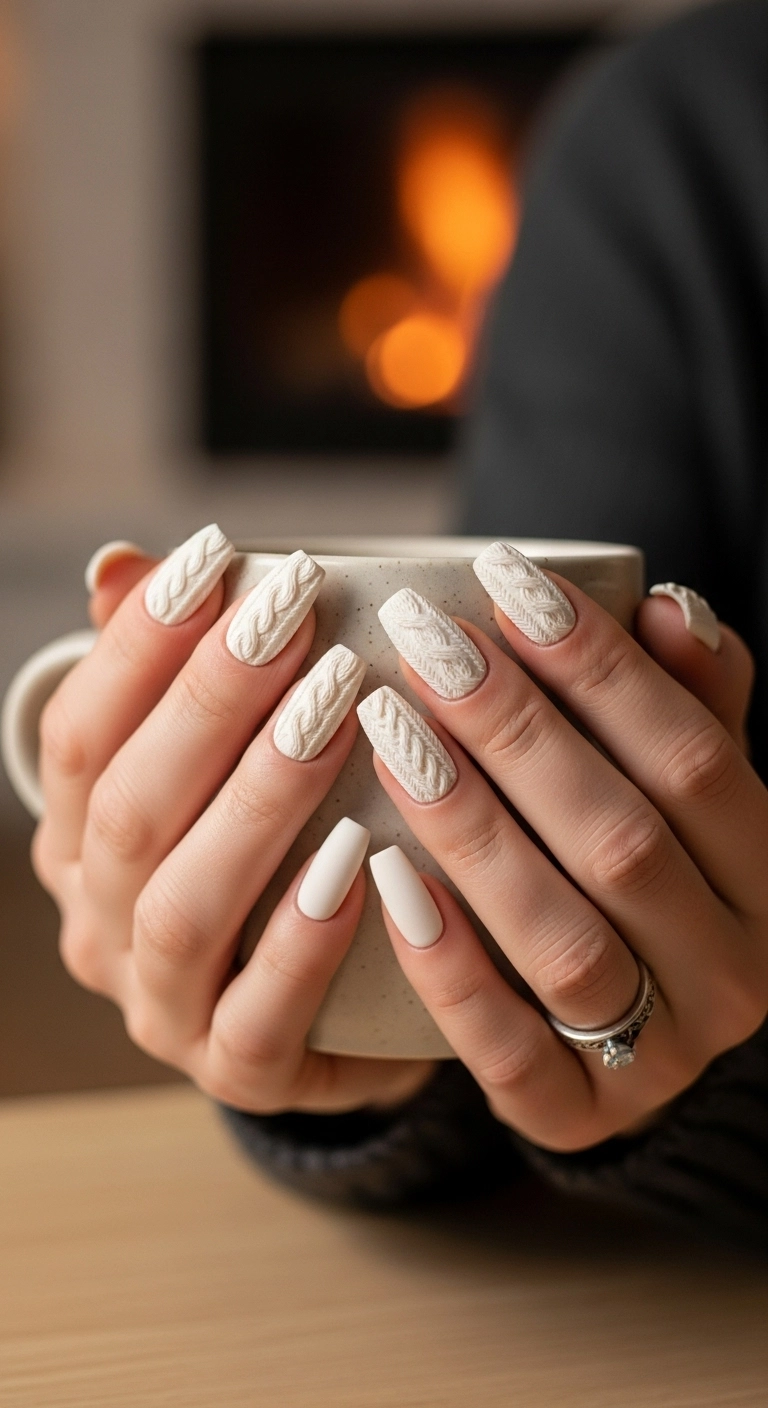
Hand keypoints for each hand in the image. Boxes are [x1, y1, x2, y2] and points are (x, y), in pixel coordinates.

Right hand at [32, 530, 433, 1113]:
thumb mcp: (231, 760)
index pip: (80, 734)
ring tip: (334, 713)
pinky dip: (303, 939)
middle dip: (208, 704)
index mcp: (80, 840)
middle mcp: (100, 923)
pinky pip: (257, 1017)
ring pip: (182, 907)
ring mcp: (161, 1007)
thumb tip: (122, 565)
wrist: (347, 1002)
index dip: (138, 647)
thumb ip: (176, 671)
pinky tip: (359, 860)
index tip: (214, 558)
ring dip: (256, 803)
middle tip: (294, 615)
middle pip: (129, 810)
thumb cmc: (286, 849)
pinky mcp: (238, 1071)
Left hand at [362, 549, 767, 1148]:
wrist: (635, 1018)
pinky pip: (510, 1052)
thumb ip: (690, 701)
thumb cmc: (648, 865)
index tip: (502, 580)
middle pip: (621, 840)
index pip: (694, 756)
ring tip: (390, 735)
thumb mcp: (687, 785)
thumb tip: (670, 607)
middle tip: (422, 643)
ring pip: (564, 942)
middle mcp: (735, 973)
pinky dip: (450, 966)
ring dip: (473, 831)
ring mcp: (661, 1058)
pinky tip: (386, 877)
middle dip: (515, 730)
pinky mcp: (576, 1115)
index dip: (599, 666)